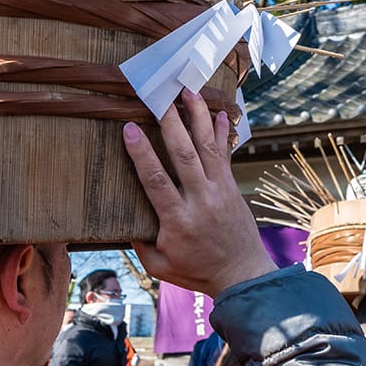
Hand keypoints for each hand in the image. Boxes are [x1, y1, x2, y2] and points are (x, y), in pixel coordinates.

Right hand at [124, 90, 274, 296]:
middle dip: (170, 122)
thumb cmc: (195, 271)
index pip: (156, 180)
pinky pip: (224, 154)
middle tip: (159, 95)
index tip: (129, 128)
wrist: (242, 275)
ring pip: (206, 147)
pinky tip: (217, 112)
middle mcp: (200, 200)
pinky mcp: (231, 187)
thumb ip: (140, 243)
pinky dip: (221, 132)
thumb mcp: (159, 266)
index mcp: (178, 220)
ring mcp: (219, 191)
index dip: (142, 153)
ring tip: (188, 90)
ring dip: (197, 116)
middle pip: (183, 154)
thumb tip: (123, 216)